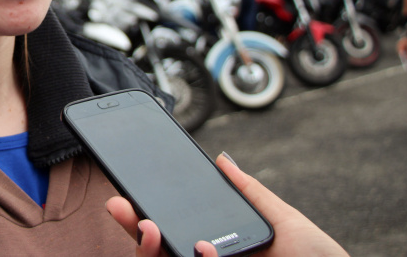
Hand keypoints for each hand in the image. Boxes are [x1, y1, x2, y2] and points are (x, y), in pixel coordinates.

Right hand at [107, 154, 348, 256]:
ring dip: (151, 247)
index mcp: (219, 248)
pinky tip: (202, 247)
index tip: (127, 196)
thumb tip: (222, 159)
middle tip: (122, 207)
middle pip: (160, 250)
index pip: (174, 231)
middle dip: (134, 229)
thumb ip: (249, 192)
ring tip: (152, 225)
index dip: (145, 216)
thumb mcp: (285, 221)